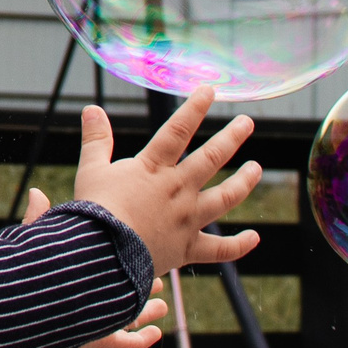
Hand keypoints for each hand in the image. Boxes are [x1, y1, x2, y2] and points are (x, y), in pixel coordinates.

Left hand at [21, 188, 168, 347]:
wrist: (13, 313)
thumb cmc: (19, 275)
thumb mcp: (34, 243)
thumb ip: (37, 220)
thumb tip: (37, 190)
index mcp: (72, 276)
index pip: (102, 268)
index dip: (123, 260)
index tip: (143, 249)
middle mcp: (82, 300)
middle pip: (116, 294)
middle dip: (140, 287)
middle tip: (159, 280)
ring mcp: (89, 323)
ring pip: (123, 319)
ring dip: (145, 312)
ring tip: (163, 304)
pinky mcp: (93, 341)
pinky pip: (123, 345)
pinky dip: (141, 340)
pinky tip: (155, 333)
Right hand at [71, 90, 261, 275]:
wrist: (102, 256)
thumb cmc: (94, 212)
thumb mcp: (91, 170)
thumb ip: (96, 139)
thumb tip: (91, 108)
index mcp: (153, 168)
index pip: (178, 130)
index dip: (195, 108)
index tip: (210, 90)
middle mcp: (177, 189)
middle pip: (212, 158)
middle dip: (232, 137)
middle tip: (247, 123)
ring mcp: (186, 219)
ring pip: (224, 198)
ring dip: (244, 182)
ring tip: (257, 168)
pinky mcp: (187, 249)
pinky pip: (220, 250)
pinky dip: (239, 245)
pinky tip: (254, 237)